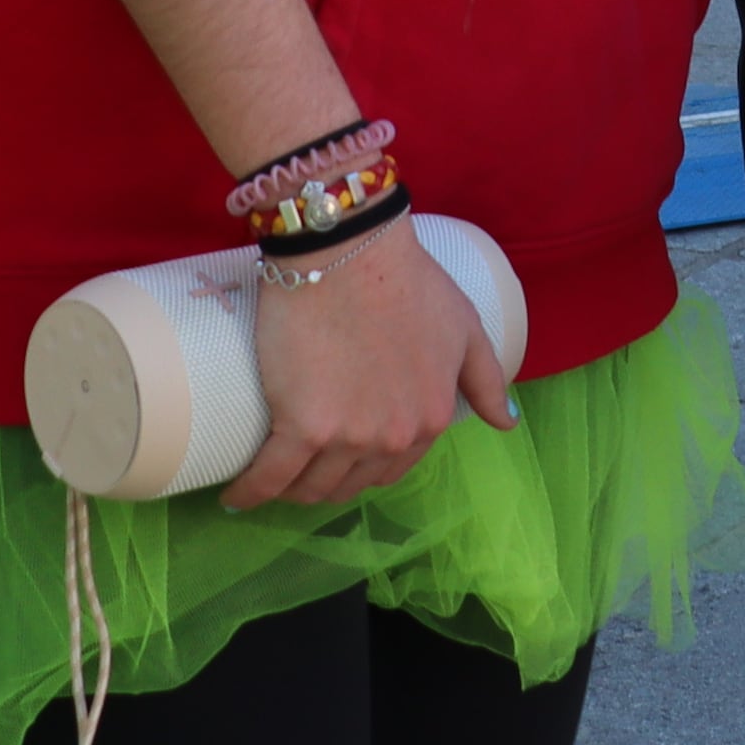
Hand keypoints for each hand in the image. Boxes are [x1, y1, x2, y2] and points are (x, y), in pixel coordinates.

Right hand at [230, 222, 512, 509]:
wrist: (349, 250)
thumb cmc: (406, 278)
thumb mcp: (465, 325)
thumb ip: (486, 377)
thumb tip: (507, 421)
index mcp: (431, 419)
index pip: (392, 469)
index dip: (365, 466)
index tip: (341, 456)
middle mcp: (394, 438)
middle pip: (350, 484)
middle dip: (327, 482)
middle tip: (302, 463)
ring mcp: (348, 437)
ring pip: (311, 488)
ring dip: (290, 491)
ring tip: (270, 475)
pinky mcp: (300, 426)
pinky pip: (269, 478)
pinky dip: (251, 492)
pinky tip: (237, 495)